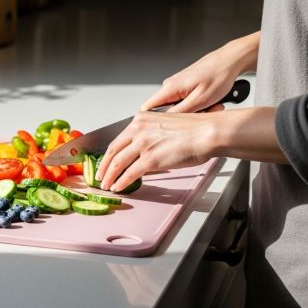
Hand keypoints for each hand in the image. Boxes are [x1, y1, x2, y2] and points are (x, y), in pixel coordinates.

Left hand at [96, 111, 217, 191]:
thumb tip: (143, 152)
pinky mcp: (150, 159)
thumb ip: (150, 136)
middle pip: (113, 151)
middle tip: (100, 175)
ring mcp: (143, 144)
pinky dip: (121, 182)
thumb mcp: (165, 126)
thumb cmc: (194, 130)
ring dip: (110, 176)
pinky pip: (130, 173)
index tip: (105, 161)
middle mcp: (138, 130)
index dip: (109, 153)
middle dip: (104, 166)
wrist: (207, 132)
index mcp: (141, 119)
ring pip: (118, 163)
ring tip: (106, 184)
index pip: (118, 139)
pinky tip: (118, 187)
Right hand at [140, 32, 259, 113]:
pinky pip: (185, 101)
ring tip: (210, 107)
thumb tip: (164, 123)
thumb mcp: (200, 100)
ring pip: (177, 107)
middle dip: (181, 117)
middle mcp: (170, 85)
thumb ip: (179, 112)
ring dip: (193, 111)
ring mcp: (177, 85)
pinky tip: (209, 102)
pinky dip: (197, 105)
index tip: (165, 128)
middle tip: (201, 114)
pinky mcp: (185, 86)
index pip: (146, 109)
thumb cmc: (218, 75)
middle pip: (164, 110)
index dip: (152, 122)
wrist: (229, 61)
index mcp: (169, 88)